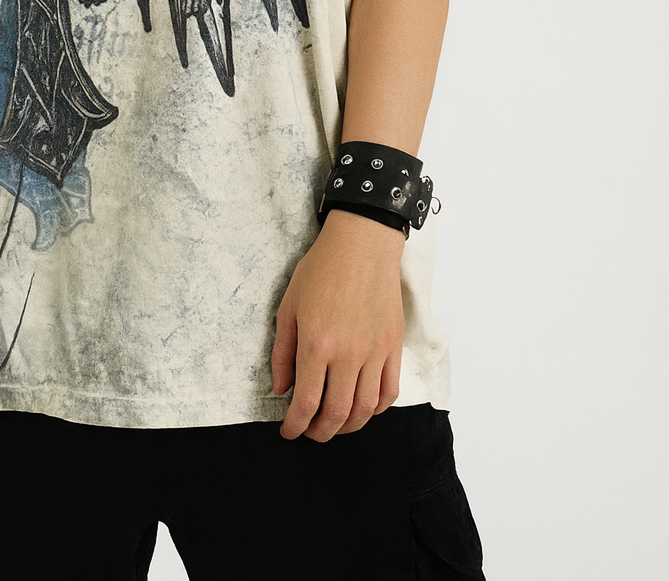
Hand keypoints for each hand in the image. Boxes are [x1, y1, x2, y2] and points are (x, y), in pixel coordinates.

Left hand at [271, 208, 404, 441]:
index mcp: (316, 343)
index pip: (306, 402)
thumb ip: (282, 352)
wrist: (362, 244)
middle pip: (337, 413)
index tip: (289, 432)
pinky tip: (363, 408)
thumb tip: (282, 390)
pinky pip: (389, 392)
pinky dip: (376, 409)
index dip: (296, 426)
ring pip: (365, 409)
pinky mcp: (394, 346)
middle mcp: (348, 353)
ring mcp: (375, 352)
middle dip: (321, 432)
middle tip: (310, 432)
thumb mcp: (288, 306)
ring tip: (335, 425)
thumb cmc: (321, 270)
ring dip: (349, 427)